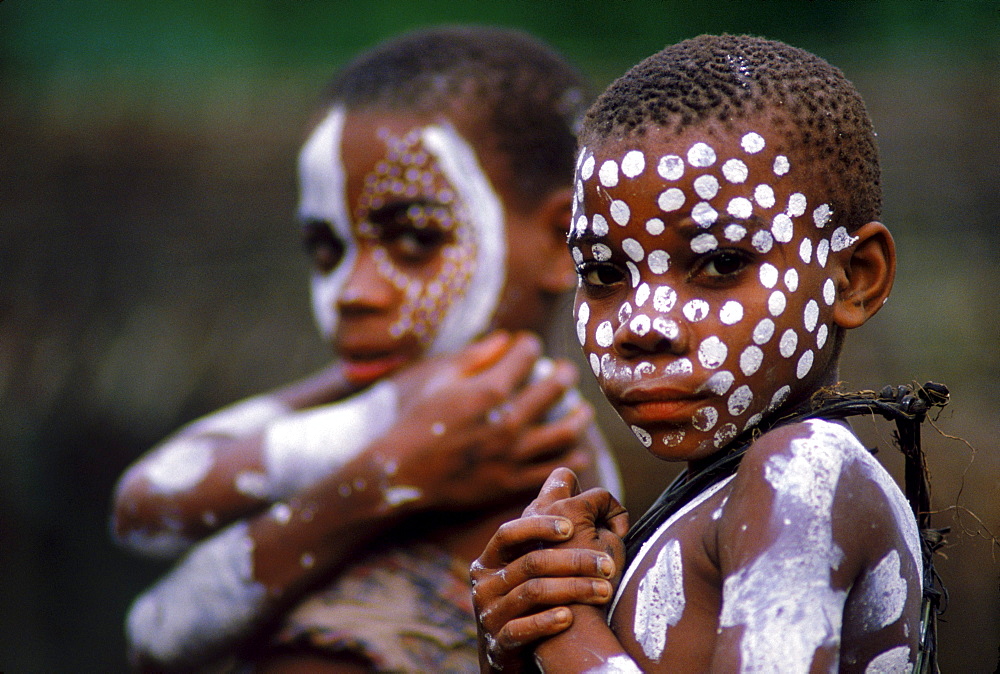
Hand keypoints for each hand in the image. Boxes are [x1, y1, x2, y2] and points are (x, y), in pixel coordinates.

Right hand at [379, 332, 595, 510]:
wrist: (399, 472)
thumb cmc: (413, 419)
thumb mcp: (436, 378)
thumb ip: (474, 356)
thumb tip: (504, 338)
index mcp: (489, 390)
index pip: (527, 355)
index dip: (529, 345)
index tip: (528, 346)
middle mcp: (507, 421)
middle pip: (554, 389)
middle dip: (565, 375)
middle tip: (566, 372)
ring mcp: (512, 454)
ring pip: (565, 432)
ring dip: (579, 417)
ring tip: (582, 410)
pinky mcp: (510, 481)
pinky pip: (553, 468)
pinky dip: (571, 456)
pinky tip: (576, 448)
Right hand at [470, 469, 628, 672]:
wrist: (511, 653)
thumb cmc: (532, 597)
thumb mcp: (531, 558)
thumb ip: (546, 520)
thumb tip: (566, 473)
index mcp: (492, 558)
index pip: (509, 532)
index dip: (537, 525)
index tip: (570, 526)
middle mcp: (485, 583)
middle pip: (530, 563)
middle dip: (574, 561)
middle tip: (610, 565)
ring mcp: (490, 614)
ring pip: (532, 594)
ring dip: (573, 590)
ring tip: (605, 590)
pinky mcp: (499, 644)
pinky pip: (521, 630)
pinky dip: (547, 622)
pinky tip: (571, 617)